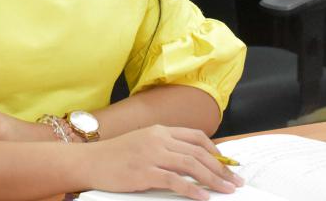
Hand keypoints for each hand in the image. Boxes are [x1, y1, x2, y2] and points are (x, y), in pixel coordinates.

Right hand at [78, 125, 243, 200]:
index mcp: (159, 130)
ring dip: (214, 179)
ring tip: (227, 190)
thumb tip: (189, 160)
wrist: (90, 161)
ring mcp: (151, 155)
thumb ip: (164, 147)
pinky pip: (175, 181)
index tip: (228, 163)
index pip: (195, 137)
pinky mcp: (145, 173)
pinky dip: (193, 189)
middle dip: (221, 168)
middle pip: (198, 153)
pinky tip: (204, 197)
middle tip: (235, 181)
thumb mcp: (142, 143)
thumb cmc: (115, 155)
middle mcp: (158, 140)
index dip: (215, 150)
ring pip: (191, 166)